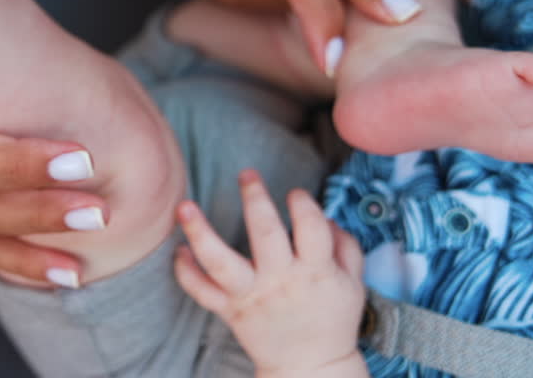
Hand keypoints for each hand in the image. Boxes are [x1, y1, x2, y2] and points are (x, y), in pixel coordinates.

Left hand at [175, 170, 365, 375]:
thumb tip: (327, 217)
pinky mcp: (230, 311)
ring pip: (220, 261)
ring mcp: (251, 296)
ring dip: (200, 231)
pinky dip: (185, 272)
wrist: (310, 368)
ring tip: (184, 207)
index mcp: (316, 270)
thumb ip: (346, 246)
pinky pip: (201, 292)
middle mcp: (281, 280)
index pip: (311, 226)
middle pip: (265, 233)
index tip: (296, 195)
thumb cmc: (333, 321)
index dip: (304, 203)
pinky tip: (179, 250)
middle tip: (247, 174)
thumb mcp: (354, 284)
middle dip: (255, 198)